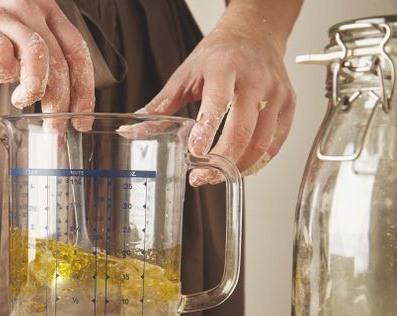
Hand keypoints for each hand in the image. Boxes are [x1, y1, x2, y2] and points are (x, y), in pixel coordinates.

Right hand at [0, 0, 94, 112]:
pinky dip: (4, 73)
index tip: (82, 118)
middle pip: (60, 59)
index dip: (85, 89)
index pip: (78, 52)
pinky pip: (1, 51)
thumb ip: (47, 73)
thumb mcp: (23, 58)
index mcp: (48, 14)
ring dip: (36, 89)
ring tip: (24, 102)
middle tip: (54, 127)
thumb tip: (69, 111)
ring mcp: (4, 14)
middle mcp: (30, 8)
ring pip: (37, 53)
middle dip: (60, 101)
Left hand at [137, 20, 295, 185]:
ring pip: (262, 142)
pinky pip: (276, 143)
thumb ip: (162, 105)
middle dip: (220, 160)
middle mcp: (255, 79)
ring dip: (238, 166)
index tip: (195, 151)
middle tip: (201, 175)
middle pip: (243, 129)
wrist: (256, 34)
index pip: (218, 102)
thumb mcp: (186, 74)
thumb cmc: (220, 54)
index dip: (208, 130)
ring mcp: (275, 93)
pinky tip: (238, 166)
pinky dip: (257, 161)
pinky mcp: (288, 105)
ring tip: (216, 174)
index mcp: (225, 68)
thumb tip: (133, 130)